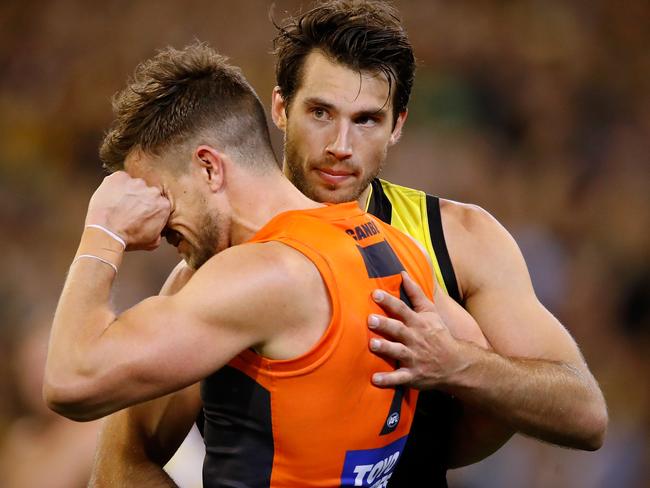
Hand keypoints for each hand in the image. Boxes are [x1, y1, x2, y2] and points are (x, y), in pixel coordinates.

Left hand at [85, 171, 170, 250]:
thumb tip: (158, 229)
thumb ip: (159, 230)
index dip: (150, 208)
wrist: (107, 234)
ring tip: (118, 204)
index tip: (143, 212)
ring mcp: (136, 183)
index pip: (159, 202)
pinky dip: (115, 186)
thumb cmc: (128, 238)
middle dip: (140, 199)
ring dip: (128, 192)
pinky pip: (119, 179)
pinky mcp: (120, 178)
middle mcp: (152, 191)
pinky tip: (111, 198)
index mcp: (162, 205)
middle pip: (148, 191)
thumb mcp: (152, 242)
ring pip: (134, 184)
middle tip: (130, 209)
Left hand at [368, 272, 469, 389]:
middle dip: (385, 325)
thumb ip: (416, 293)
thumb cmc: (439, 335)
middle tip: (370, 319)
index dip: (389, 301)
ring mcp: (414, 358)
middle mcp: (415, 339)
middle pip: (399, 330)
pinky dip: (387, 380)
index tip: (375, 294)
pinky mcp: (413, 375)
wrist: (456, 363)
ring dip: (385, 348)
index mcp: (419, 323)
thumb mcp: (431, 312)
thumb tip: (403, 273)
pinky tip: (374, 380)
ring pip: (398, 352)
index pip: (402, 309)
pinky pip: (399, 378)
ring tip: (372, 344)